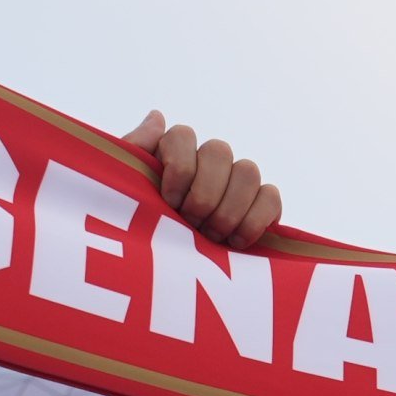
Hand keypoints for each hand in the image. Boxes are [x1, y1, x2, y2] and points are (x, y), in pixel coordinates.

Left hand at [123, 114, 279, 250]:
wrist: (163, 278)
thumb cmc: (140, 231)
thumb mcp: (125, 195)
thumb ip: (135, 152)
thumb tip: (157, 117)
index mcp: (174, 153)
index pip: (183, 135)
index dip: (179, 169)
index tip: (168, 202)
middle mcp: (208, 162)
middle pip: (219, 150)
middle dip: (204, 194)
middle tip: (190, 224)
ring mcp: (237, 182)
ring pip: (248, 171)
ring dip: (229, 208)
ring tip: (212, 238)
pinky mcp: (262, 206)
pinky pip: (271, 196)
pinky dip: (255, 219)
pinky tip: (235, 242)